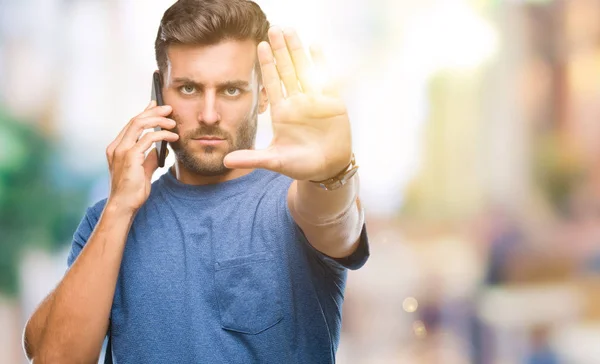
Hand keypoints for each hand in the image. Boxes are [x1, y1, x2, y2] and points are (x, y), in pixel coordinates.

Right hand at [105, 101, 178, 212]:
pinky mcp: (130, 156)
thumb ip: (148, 159)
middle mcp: (116, 146)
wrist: (123, 206)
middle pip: (135, 120)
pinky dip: (162, 134)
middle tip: (169, 109)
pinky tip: (172, 137)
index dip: (144, 112)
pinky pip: (148, 138)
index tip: (156, 105)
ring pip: (140, 124)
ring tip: (173, 122)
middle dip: (153, 111)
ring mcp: (121, 150)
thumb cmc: (132, 191)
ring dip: (158, 120)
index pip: (131, 124)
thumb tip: (159, 149)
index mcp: (117, 148)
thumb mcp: (142, 171)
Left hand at [223, 26, 352, 180]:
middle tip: (273, 29)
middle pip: (287, 71)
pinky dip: (321, 64)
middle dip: (280, 50)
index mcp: (282, 112)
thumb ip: (252, 158)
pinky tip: (315, 47)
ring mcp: (315, 101)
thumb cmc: (301, 165)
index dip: (267, 65)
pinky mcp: (332, 104)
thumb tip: (225, 160)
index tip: (259, 46)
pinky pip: (326, 80)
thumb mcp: (275, 160)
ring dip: (298, 51)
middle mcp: (297, 103)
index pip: (272, 83)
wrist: (327, 170)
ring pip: (304, 70)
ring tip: (291, 31)